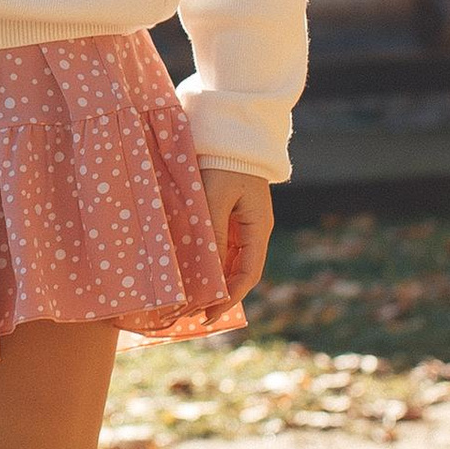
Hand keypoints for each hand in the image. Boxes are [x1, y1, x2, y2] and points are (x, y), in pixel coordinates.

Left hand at [201, 168, 274, 307]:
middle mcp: (253, 230)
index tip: (209, 315)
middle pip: (240, 273)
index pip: (248, 274)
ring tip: (191, 302)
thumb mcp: (216, 197)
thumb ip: (213, 232)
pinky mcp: (228, 217)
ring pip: (230, 263)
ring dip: (214, 282)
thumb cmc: (224, 162)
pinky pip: (221, 248)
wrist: (228, 131)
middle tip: (195, 317)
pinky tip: (193, 275)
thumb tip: (210, 271)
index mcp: (258, 228)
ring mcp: (242, 224)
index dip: (230, 298)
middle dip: (220, 296)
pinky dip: (209, 264)